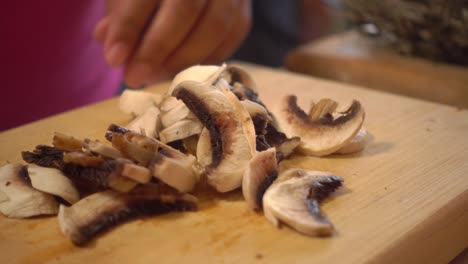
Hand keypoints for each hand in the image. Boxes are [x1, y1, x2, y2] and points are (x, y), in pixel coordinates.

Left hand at [94, 0, 251, 86]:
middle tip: (134, 77)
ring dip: (181, 60)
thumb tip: (117, 53)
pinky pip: (228, 41)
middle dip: (157, 48)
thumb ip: (122, 19)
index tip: (113, 58)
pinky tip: (180, 70)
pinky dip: (203, 60)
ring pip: (214, 27)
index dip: (129, 26)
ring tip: (154, 76)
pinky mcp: (243, 15)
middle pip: (185, 9)